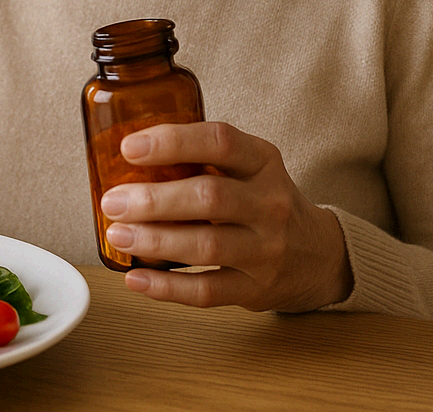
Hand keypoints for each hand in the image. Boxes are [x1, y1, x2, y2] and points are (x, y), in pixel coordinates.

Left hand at [99, 121, 352, 312]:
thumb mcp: (249, 167)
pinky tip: (135, 278)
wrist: (320, 254)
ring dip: (154, 241)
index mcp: (263, 162)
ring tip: (118, 235)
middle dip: (154, 200)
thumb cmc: (263, 201)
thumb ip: (202, 158)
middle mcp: (269, 203)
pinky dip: (166, 287)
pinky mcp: (256, 289)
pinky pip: (207, 290)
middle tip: (113, 201)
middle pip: (209, 197)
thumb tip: (123, 158)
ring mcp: (266, 249)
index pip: (220, 141)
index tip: (129, 148)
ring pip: (206, 245)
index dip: (173, 142)